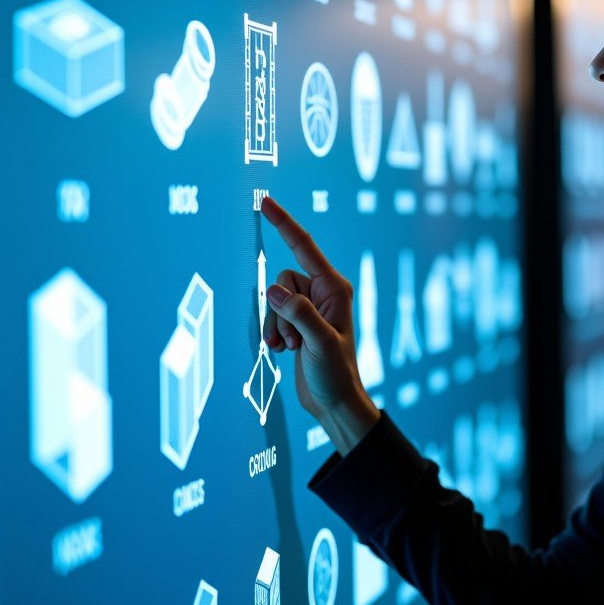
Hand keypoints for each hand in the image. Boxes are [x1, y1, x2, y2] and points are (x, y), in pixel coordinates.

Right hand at [260, 196, 379, 454]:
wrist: (334, 402)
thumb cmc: (336, 374)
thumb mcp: (320, 343)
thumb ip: (298, 314)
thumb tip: (273, 290)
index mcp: (334, 288)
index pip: (304, 248)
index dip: (284, 224)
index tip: (266, 202)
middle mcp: (322, 292)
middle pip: (281, 279)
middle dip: (280, 311)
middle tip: (297, 339)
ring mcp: (309, 307)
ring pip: (273, 299)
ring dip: (277, 326)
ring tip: (294, 348)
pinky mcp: (297, 321)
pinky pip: (271, 314)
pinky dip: (273, 333)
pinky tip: (286, 351)